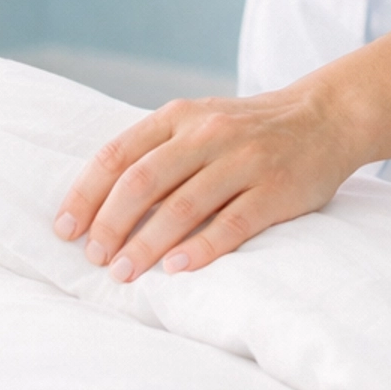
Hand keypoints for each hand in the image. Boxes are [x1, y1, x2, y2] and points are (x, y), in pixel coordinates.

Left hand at [53, 79, 367, 280]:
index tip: (65, 229)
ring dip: (147, 244)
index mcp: (179, 117)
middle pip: (143, 182)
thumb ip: (156, 152)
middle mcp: (208, 134)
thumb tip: (98, 204)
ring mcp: (244, 161)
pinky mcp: (275, 190)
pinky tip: (177, 269)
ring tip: (124, 272)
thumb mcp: (198, 122)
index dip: (86, 194)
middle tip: (95, 259)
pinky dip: (201, 248)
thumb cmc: (247, 130)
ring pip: (183, 206)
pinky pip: (232, 223)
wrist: (325, 118)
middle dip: (110, 224)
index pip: (118, 155)